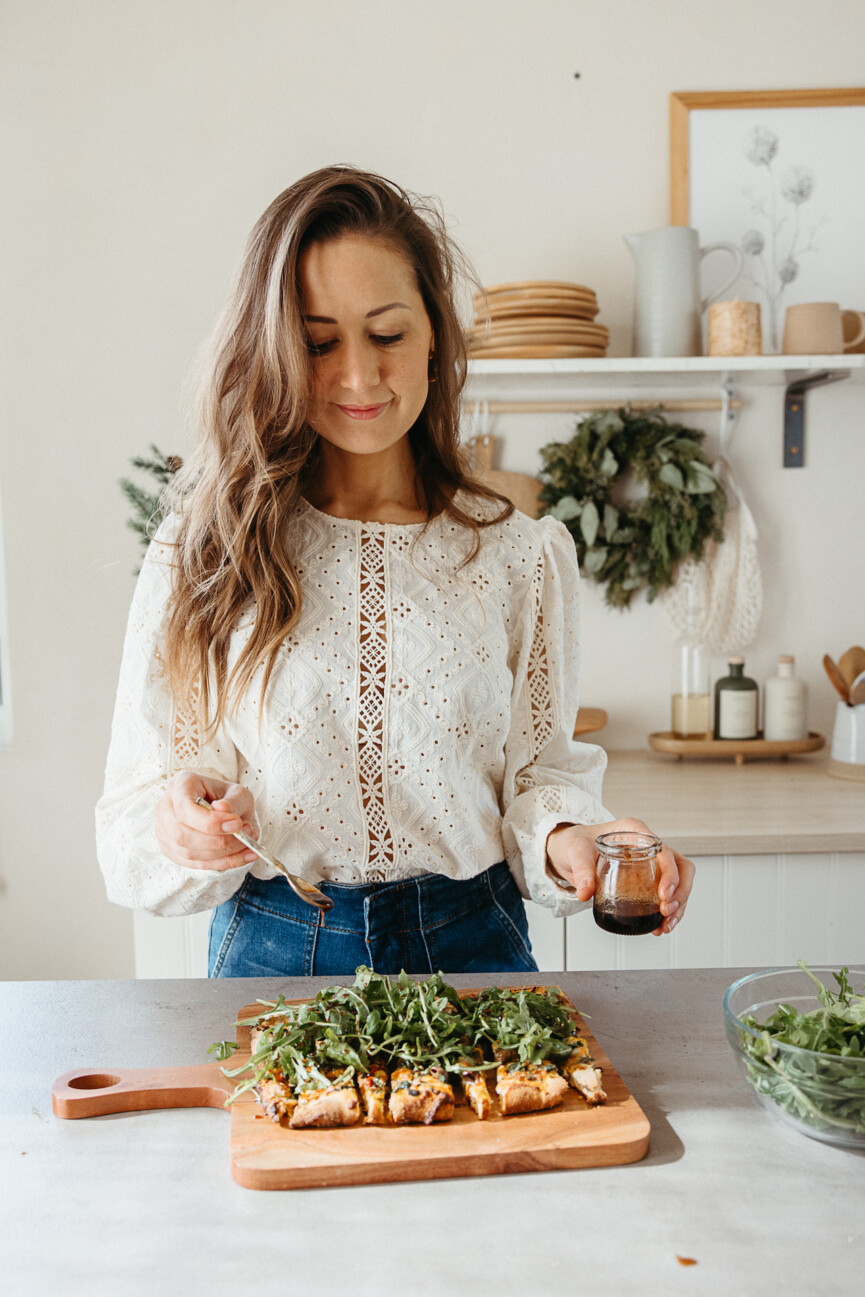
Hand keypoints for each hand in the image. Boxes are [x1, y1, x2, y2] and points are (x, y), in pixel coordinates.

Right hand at [155, 771, 258, 871]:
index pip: (185, 808)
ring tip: (249, 845)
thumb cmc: (227, 798)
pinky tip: (244, 856)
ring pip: (188, 852)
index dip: (209, 821)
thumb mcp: (238, 792)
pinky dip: (223, 863)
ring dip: (223, 854)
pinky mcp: (170, 850)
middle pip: (182, 834)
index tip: (236, 824)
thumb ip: (234, 801)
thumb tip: (222, 809)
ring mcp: (163, 830)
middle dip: (218, 841)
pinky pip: (195, 864)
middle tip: (246, 836)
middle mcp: (165, 807)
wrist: (221, 808)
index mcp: (180, 785)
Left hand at [545, 816, 694, 935]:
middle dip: (680, 892)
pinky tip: (660, 926)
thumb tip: (585, 892)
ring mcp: (652, 862)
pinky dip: (670, 911)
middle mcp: (649, 845)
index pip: (664, 850)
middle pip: (681, 866)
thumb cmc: (576, 843)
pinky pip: (669, 894)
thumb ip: (581, 870)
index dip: (670, 873)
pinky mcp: (650, 878)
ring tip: (666, 926)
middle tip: (666, 912)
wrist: (571, 852)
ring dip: (679, 905)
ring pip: (680, 882)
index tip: (664, 895)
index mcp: (635, 831)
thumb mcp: (575, 852)